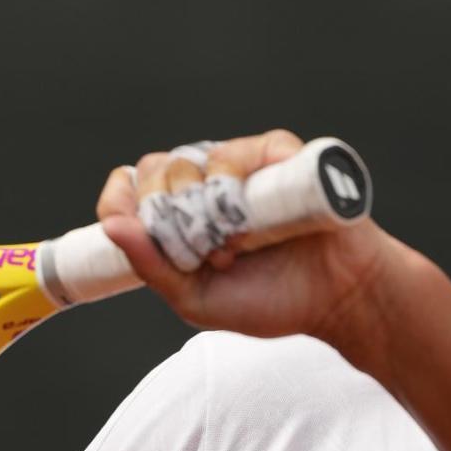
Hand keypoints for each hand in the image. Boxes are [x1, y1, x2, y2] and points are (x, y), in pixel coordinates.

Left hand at [97, 129, 408, 346]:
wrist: (338, 300)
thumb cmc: (273, 301)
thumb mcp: (197, 300)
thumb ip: (152, 267)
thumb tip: (112, 226)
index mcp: (183, 216)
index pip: (133, 186)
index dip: (123, 200)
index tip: (135, 227)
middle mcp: (209, 185)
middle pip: (158, 168)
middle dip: (167, 210)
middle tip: (201, 253)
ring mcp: (245, 168)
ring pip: (197, 157)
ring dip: (206, 205)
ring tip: (234, 247)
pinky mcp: (281, 156)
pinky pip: (247, 149)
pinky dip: (239, 183)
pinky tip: (253, 222)